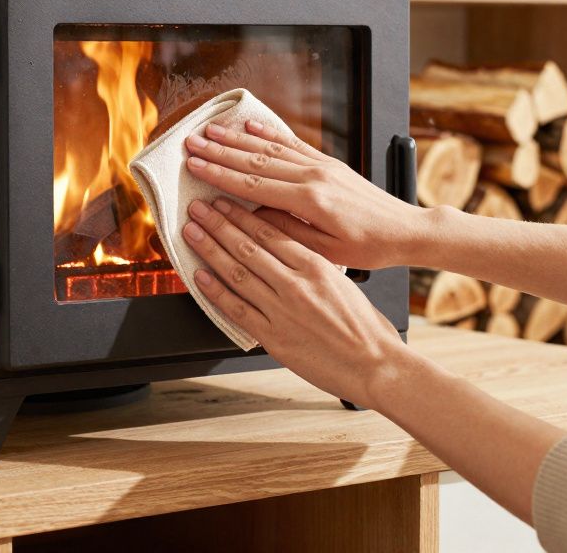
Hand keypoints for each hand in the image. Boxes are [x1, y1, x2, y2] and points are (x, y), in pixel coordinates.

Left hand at [182, 196, 409, 406]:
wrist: (375, 364)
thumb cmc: (365, 327)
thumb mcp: (342, 282)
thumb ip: (312, 264)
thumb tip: (288, 248)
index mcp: (316, 267)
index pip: (270, 233)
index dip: (241, 215)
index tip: (224, 202)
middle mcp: (296, 285)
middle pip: (248, 247)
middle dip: (218, 224)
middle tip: (198, 208)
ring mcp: (282, 311)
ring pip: (237, 273)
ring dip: (210, 250)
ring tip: (192, 233)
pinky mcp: (274, 337)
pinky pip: (238, 309)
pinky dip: (216, 291)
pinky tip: (200, 276)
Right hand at [184, 121, 426, 269]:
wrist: (406, 229)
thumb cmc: (370, 246)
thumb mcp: (326, 251)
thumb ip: (288, 231)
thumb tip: (254, 217)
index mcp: (310, 199)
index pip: (253, 183)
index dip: (220, 174)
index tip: (194, 166)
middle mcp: (314, 175)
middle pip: (256, 159)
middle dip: (219, 150)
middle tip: (191, 142)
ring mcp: (322, 165)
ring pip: (271, 148)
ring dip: (237, 139)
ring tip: (211, 131)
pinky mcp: (329, 162)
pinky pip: (294, 143)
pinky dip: (270, 134)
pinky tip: (252, 127)